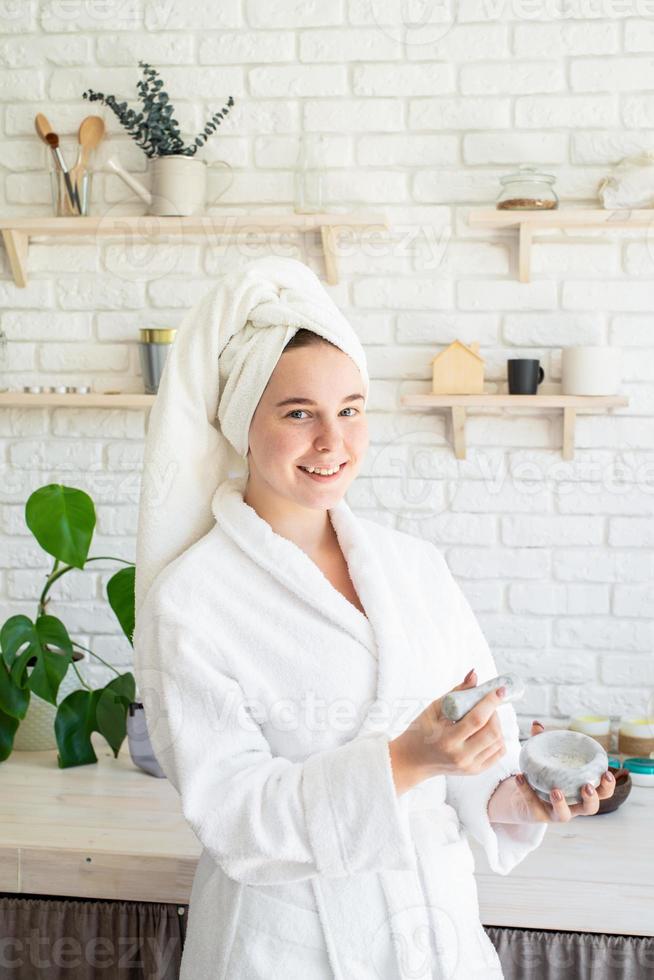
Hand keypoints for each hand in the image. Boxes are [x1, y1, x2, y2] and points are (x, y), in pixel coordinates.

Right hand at [389, 668, 506, 793]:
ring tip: (484, 716)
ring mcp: (470, 766)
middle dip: (494, 712)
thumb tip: (474, 675)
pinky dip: (498, 738)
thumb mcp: (433, 709)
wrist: (414, 760)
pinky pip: (498, 753)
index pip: (477, 720)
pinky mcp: (475, 771)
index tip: (499, 689)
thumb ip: (456, 693)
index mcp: (447, 740)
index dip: (491, 702)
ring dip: (497, 724)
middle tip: (487, 703)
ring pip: (498, 742)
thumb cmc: (420, 731)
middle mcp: (460, 756)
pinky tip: (487, 730)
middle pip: (492, 732)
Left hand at [489, 721, 616, 823]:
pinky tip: (520, 776)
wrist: (520, 800)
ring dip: (561, 803)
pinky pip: (532, 803)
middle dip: (592, 799)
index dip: (608, 786)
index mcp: (580, 792)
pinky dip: (526, 789)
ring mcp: (555, 813)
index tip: (607, 773)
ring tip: (556, 790)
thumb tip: (537, 724)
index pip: (602, 793)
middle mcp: (572, 806)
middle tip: (587, 786)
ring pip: (564, 815)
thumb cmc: (541, 778)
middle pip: (590, 809)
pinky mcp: (537, 815)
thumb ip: (542, 742)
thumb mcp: (544, 761)